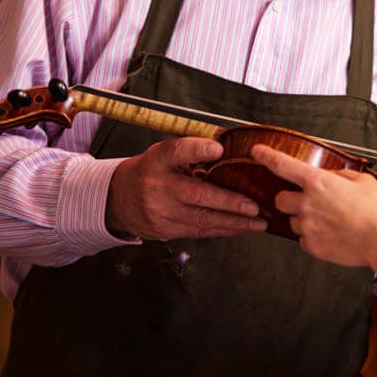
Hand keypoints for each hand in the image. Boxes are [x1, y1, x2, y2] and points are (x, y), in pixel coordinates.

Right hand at [106, 137, 266, 239]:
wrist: (118, 198)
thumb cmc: (153, 170)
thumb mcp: (165, 153)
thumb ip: (192, 150)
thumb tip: (229, 145)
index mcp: (158, 159)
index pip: (176, 151)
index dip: (197, 149)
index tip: (219, 148)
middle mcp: (157, 185)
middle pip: (195, 194)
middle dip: (229, 202)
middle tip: (255, 207)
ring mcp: (159, 211)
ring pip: (200, 219)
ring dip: (233, 223)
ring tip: (259, 222)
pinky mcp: (164, 230)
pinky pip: (198, 231)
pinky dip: (223, 230)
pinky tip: (241, 228)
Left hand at [250, 144, 376, 270]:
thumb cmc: (376, 209)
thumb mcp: (362, 180)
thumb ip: (339, 176)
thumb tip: (330, 178)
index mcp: (318, 182)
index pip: (283, 165)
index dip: (267, 156)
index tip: (257, 152)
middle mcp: (307, 203)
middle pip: (280, 199)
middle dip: (291, 199)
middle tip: (309, 202)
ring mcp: (307, 226)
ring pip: (292, 221)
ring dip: (304, 219)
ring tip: (329, 222)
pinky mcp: (311, 246)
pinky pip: (303, 239)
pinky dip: (314, 236)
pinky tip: (333, 234)